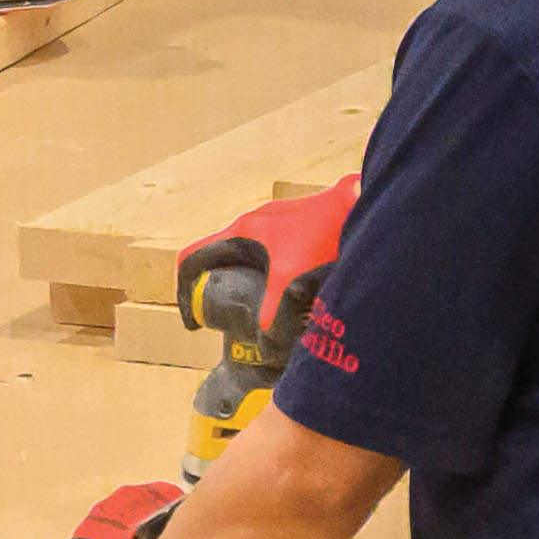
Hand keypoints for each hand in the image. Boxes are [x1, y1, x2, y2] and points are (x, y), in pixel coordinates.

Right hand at [181, 174, 358, 377]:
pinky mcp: (287, 222)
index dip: (183, 289)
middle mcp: (247, 223)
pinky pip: (258, 248)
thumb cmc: (320, 234)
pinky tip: (281, 282)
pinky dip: (256, 268)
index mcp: (239, 232)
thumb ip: (273, 305)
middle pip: (213, 256)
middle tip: (220, 315)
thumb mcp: (293, 275)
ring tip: (249, 302)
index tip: (192, 320)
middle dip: (210, 285)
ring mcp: (267, 220)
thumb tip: (261, 333)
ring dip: (235, 277)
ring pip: (237, 251)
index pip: (191, 257)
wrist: (355, 204)